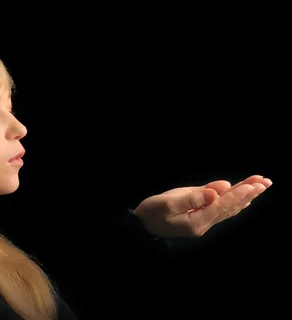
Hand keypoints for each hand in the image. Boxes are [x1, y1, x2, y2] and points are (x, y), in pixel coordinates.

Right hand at [132, 175, 271, 237]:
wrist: (142, 226)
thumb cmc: (151, 213)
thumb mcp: (167, 203)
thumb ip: (192, 197)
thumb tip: (217, 191)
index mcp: (197, 221)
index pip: (222, 205)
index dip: (238, 194)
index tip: (254, 185)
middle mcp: (204, 223)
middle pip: (230, 207)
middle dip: (248, 193)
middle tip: (265, 182)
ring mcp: (202, 221)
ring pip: (229, 208)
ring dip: (245, 196)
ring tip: (261, 186)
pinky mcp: (199, 216)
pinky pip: (221, 209)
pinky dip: (234, 201)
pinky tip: (244, 196)